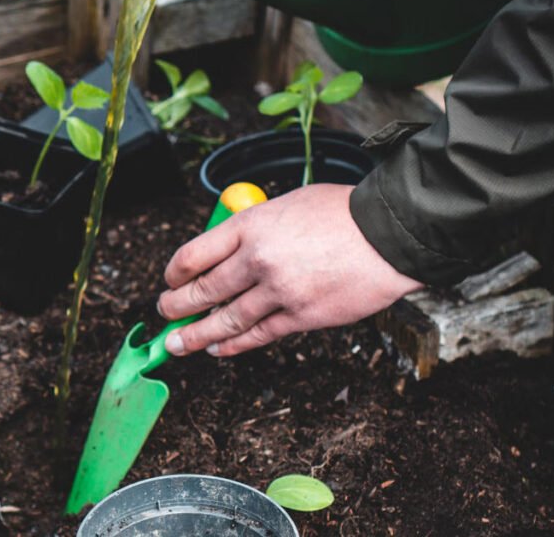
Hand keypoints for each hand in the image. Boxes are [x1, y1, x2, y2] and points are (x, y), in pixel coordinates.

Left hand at [158, 183, 422, 356]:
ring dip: (195, 336)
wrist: (389, 234)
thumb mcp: (286, 204)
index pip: (194, 254)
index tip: (169, 281)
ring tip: (177, 344)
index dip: (174, 273)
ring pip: (225, 320)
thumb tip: (229, 249)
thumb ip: (255, 227)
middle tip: (164, 313)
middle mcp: (257, 259)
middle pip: (203, 290)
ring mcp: (279, 291)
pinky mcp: (301, 316)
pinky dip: (234, 345)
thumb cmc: (341, 213)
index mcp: (250, 226)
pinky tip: (218, 349)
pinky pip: (258, 335)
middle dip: (176, 306)